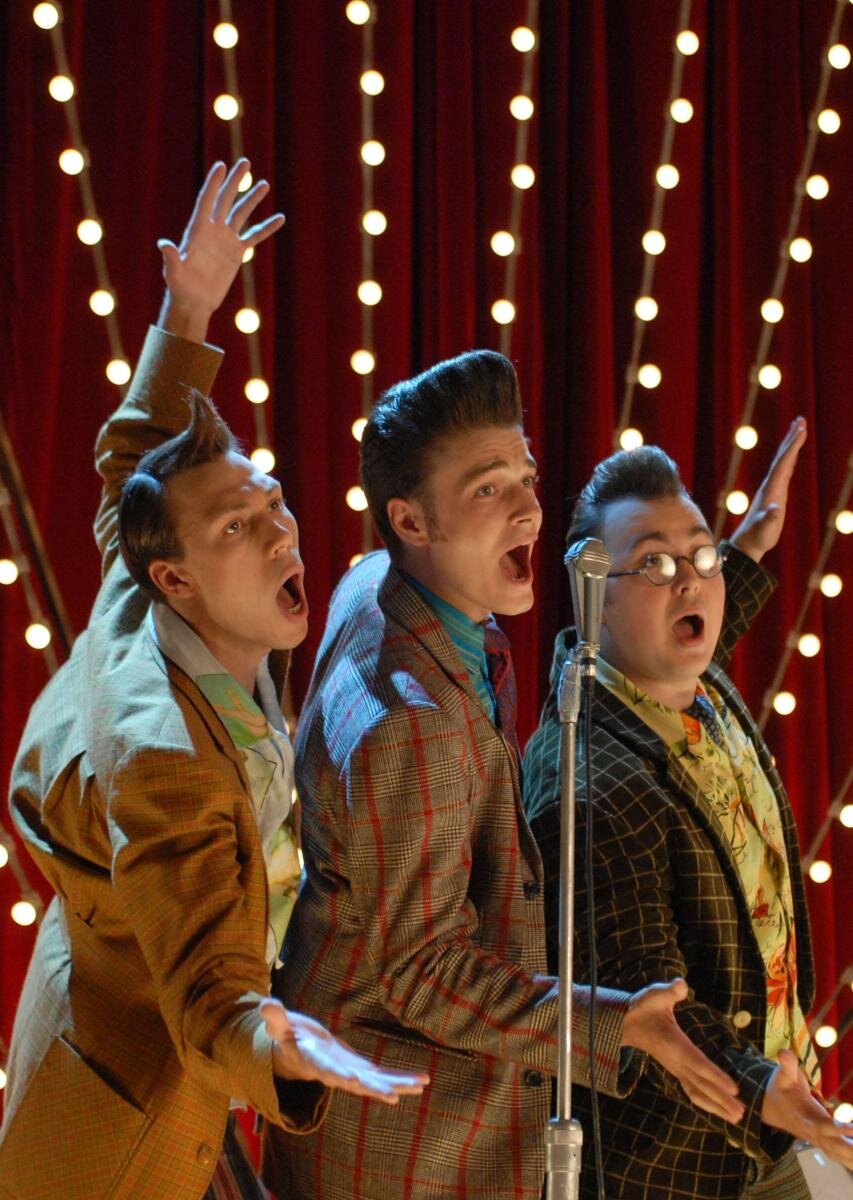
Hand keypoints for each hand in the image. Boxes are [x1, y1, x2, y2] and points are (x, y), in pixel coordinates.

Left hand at [157, 159, 284, 341]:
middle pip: (226, 200)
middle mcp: (213, 230)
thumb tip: (163, 244)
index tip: (221, 165)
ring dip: (252, 199)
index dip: (214, 183)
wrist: (194, 301)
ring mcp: (226, 240)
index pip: (207, 200)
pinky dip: (266, 228)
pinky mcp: (236, 252)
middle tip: (245, 162)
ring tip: (264, 184)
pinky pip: (254, 236)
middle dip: (235, 181)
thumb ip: (171, 257)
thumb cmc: (180, 287)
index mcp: (198, 230)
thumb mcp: (173, 272)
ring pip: (241, 214)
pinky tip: (279, 218)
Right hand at [260, 998, 429, 1105]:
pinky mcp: (362, 1071)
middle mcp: (336, 1074)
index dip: (339, 1075)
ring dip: (398, 1086)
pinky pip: (384, 1077)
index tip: (352, 1080)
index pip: (327, 1071)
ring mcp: (351, 1075)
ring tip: (419, 1086)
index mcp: (315, 1063)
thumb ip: (275, 1018)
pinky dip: (402, 1079)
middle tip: (393, 1097)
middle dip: (375, 1089)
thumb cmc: (289, 1037)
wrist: (299, 1053)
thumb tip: (266, 1003)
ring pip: (376, 1084)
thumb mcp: (280, 1027)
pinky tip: (422, 1081)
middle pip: (357, 1084)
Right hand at [622, 979, 743, 1122]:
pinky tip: (718, 1110)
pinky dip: (706, 1102)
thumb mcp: (655, 995)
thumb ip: (669, 991)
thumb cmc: (643, 1008)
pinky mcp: (676, 1070)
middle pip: (702, 1084)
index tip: (734, 1089)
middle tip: (742, 1113)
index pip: (698, 1063)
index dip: (716, 1076)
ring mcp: (676, 1069)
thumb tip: (681, 984)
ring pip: (698, 1092)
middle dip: (722, 1100)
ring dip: (717, 1106)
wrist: (626, 1024)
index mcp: (675, 1045)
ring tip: (736, 1117)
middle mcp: (676, 1062)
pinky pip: (693, 1091)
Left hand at [729, 417, 806, 561]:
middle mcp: (770, 485)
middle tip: (800, 419)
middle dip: (791, 438)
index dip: (792, 448)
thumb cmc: (758, 538)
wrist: (747, 544)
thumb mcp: (766, 530)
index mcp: (770, 490)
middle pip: (782, 457)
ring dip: (791, 446)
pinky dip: (789, 460)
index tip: (801, 431)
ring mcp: (771, 489)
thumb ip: (770, 519)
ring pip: (783, 462)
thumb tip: (775, 509)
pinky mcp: (774, 494)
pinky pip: (784, 471)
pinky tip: (792, 456)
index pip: (783, 464)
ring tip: (799, 429)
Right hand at [762, 1048, 852, 1167]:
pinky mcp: (825, 1142)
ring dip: (852, 1158)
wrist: (773, 1108)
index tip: (851, 1126)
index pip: (823, 1126)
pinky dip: (850, 1159)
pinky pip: (840, 1155)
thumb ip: (787, 1066)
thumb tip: (785, 1052)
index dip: (838, 1128)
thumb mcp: (781, 1076)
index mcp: (805, 1118)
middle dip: (851, 1150)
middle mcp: (814, 1133)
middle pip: (835, 1147)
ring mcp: (820, 1140)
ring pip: (839, 1155)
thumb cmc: (781, 1090)